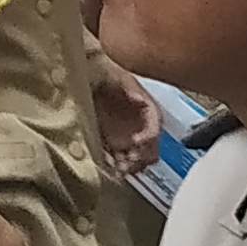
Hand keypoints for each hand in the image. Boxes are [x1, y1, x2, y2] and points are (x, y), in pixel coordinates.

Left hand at [90, 60, 162, 177]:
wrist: (91, 80)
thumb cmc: (110, 76)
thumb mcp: (120, 77)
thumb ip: (130, 87)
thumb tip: (139, 98)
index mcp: (150, 112)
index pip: (155, 129)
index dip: (148, 138)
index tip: (137, 142)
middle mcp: (143, 129)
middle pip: (150, 151)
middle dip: (140, 159)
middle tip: (127, 161)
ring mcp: (130, 140)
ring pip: (137, 161)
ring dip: (129, 167)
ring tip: (117, 169)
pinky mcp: (115, 146)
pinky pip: (120, 162)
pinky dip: (116, 168)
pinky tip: (108, 168)